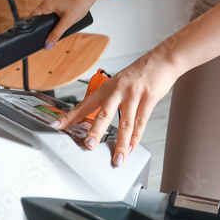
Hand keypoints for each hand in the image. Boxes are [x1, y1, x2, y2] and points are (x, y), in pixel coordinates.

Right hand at [31, 0, 96, 48]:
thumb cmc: (79, 4)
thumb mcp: (67, 22)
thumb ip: (56, 34)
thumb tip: (48, 45)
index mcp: (46, 3)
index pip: (32, 17)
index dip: (33, 27)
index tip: (34, 36)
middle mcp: (47, 0)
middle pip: (38, 16)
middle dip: (42, 26)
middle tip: (45, 36)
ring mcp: (52, 0)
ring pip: (45, 13)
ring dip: (48, 22)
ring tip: (52, 30)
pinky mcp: (58, 1)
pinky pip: (51, 10)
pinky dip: (53, 17)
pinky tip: (58, 23)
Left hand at [50, 50, 179, 166]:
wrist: (162, 60)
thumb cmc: (139, 73)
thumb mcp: (119, 82)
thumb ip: (109, 99)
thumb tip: (97, 119)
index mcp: (107, 87)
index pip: (85, 104)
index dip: (70, 116)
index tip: (57, 127)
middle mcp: (118, 90)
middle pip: (105, 114)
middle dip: (95, 131)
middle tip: (89, 146)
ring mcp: (134, 94)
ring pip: (126, 123)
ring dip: (122, 144)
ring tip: (117, 159)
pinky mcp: (149, 98)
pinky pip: (141, 122)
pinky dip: (136, 138)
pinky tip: (132, 148)